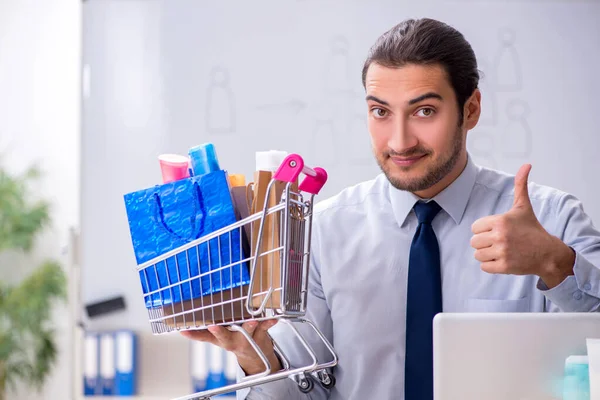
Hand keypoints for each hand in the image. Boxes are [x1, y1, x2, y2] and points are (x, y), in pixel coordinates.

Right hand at [181, 320, 280, 374]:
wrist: (258, 356)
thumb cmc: (236, 342)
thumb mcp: (218, 340)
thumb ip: (201, 334)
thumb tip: (181, 330)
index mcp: (221, 340)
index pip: (205, 337)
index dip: (195, 334)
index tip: (185, 330)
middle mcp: (233, 340)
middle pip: (225, 336)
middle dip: (220, 332)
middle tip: (213, 327)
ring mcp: (247, 337)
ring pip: (247, 330)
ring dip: (249, 326)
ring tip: (251, 321)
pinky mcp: (260, 334)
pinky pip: (265, 327)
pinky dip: (269, 323)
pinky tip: (273, 319)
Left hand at [470, 164, 574, 287]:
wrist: (548, 253)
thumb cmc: (532, 229)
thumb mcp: (523, 207)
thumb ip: (520, 186)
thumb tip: (526, 165)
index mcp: (500, 221)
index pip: (475, 228)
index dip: (484, 230)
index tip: (497, 231)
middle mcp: (500, 236)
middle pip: (474, 242)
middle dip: (485, 243)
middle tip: (500, 242)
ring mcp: (502, 252)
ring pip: (478, 255)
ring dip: (487, 255)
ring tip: (502, 251)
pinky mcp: (504, 267)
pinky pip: (484, 267)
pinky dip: (491, 265)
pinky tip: (503, 260)